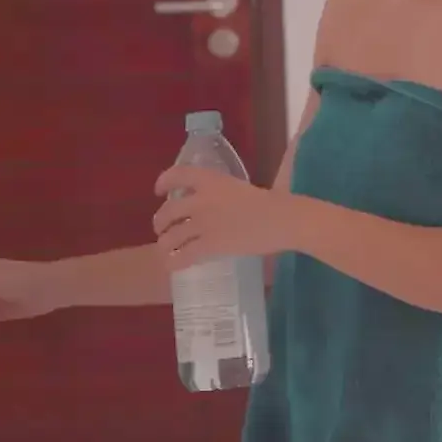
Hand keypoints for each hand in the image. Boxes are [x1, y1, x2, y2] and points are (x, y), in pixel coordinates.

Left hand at [153, 167, 302, 266]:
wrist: (282, 219)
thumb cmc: (270, 202)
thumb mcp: (239, 188)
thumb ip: (221, 194)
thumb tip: (213, 207)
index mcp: (211, 180)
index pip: (176, 175)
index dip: (163, 182)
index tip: (159, 191)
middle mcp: (201, 200)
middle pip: (168, 211)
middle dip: (160, 222)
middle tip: (162, 229)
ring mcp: (203, 224)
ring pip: (171, 236)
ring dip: (165, 244)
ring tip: (166, 249)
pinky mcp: (210, 245)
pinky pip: (183, 256)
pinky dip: (174, 262)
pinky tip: (173, 265)